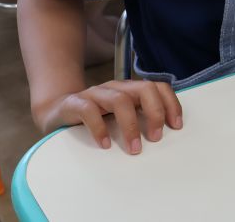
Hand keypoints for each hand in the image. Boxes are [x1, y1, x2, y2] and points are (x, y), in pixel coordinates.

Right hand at [36, 80, 181, 153]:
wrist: (57, 110)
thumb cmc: (96, 115)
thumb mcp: (121, 115)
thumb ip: (140, 117)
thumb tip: (165, 134)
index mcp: (131, 89)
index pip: (158, 87)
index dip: (170, 104)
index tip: (176, 126)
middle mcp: (116, 87)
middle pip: (144, 88)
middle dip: (155, 112)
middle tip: (156, 137)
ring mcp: (96, 93)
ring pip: (120, 100)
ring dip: (131, 125)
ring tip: (134, 148)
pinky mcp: (75, 103)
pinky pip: (89, 111)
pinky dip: (99, 128)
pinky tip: (105, 144)